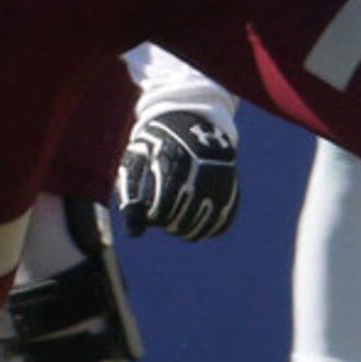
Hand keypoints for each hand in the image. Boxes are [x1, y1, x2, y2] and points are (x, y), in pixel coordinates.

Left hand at [118, 108, 239, 241]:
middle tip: (160, 207)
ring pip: (197, 231)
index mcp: (175, 168)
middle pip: (177, 225)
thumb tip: (133, 234)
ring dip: (180, 228)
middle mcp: (201, 180)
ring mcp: (219, 188)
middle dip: (164, 222)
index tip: (148, 204)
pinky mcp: (231, 195)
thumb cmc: (158, 146)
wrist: (196, 127)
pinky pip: (218, 227)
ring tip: (174, 209)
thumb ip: (129, 193)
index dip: (150, 216)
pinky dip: (203, 227)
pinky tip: (192, 214)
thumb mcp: (137, 160)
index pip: (160, 214)